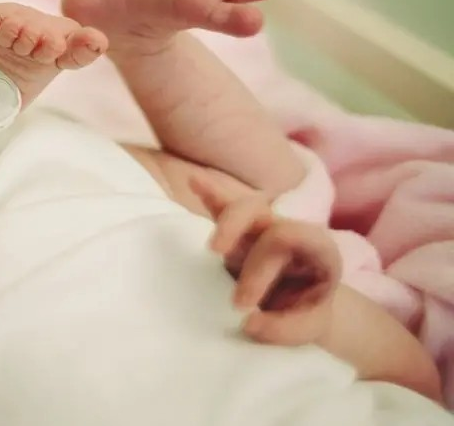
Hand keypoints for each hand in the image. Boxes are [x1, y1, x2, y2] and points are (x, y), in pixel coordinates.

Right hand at [190, 175, 341, 345]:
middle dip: (235, 233)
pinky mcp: (240, 230)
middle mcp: (288, 230)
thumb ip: (285, 329)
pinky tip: (193, 181)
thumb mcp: (310, 329)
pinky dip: (209, 193)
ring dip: (220, 207)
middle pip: (261, 214)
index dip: (260, 269)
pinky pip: (225, 206)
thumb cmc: (306, 314)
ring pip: (243, 206)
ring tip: (202, 214)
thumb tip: (249, 322)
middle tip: (216, 260)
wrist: (306, 307)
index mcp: (316, 248)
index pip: (287, 238)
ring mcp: (262, 228)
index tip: (241, 306)